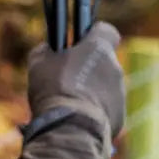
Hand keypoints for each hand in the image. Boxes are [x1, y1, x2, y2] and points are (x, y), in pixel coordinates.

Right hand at [27, 22, 124, 138]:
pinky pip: (105, 110)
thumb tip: (48, 49)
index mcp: (98, 48)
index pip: (105, 31)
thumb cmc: (54, 89)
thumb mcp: (38, 63)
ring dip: (89, 93)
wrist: (69, 127)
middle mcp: (115, 68)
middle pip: (102, 63)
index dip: (92, 35)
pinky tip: (74, 120)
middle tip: (65, 80)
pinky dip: (92, 113)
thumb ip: (46, 50)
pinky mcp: (119, 117)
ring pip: (104, 88)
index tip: (80, 42)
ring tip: (67, 105)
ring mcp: (120, 93)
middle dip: (87, 69)